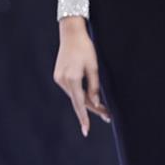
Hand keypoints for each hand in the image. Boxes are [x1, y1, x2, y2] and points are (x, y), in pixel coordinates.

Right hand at [53, 19, 111, 136]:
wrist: (71, 34)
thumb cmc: (85, 48)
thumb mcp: (94, 66)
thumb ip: (94, 86)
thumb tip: (95, 103)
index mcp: (73, 78)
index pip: (80, 103)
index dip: (85, 117)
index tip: (86, 130)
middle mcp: (63, 80)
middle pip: (78, 101)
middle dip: (91, 109)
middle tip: (107, 115)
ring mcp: (59, 78)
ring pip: (74, 95)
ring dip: (85, 100)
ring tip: (101, 106)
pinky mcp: (58, 75)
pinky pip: (70, 88)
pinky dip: (79, 92)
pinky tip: (87, 94)